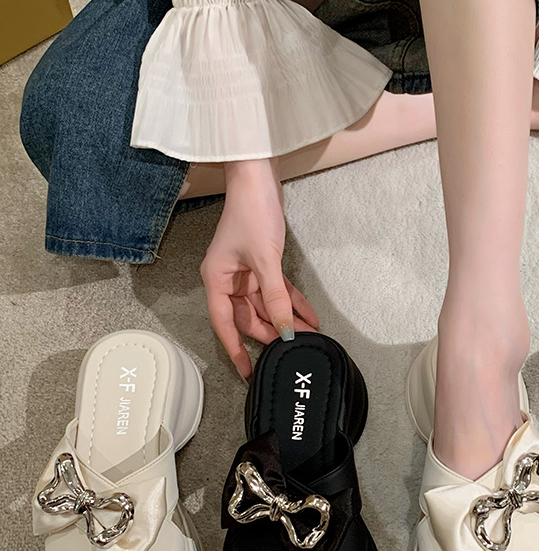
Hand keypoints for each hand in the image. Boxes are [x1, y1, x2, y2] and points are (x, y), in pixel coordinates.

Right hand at [200, 159, 318, 378]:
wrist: (258, 179)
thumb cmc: (252, 214)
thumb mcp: (265, 261)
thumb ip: (274, 298)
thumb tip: (286, 329)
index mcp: (217, 280)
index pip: (224, 324)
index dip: (236, 349)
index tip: (247, 371)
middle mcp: (228, 279)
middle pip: (248, 317)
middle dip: (272, 333)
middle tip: (294, 349)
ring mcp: (246, 273)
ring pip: (266, 305)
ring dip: (287, 319)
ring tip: (310, 335)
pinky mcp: (262, 264)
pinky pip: (277, 291)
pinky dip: (292, 302)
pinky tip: (310, 315)